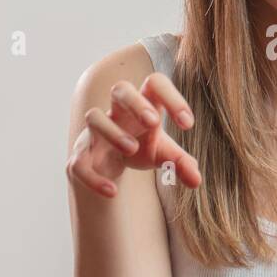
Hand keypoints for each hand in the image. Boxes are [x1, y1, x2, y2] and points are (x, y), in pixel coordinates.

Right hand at [66, 72, 200, 197]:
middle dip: (136, 103)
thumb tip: (196, 180)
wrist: (109, 163)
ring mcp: (95, 132)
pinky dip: (93, 177)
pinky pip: (79, 162)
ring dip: (113, 132)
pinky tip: (111, 192)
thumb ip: (181, 163)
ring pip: (94, 117)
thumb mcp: (164, 154)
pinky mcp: (81, 156)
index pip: (155, 84)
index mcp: (143, 104)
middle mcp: (117, 112)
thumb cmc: (142, 147)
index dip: (172, 98)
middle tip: (154, 122)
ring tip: (133, 150)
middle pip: (120, 89)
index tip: (188, 124)